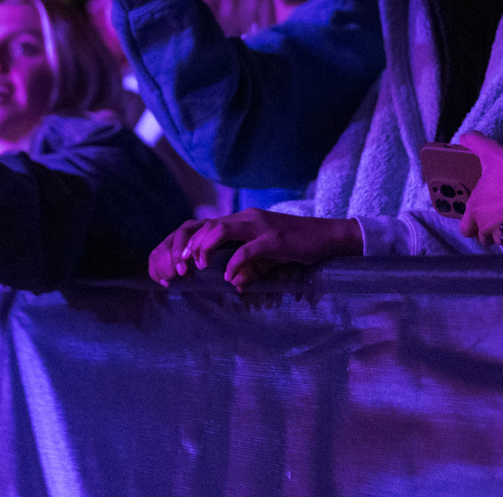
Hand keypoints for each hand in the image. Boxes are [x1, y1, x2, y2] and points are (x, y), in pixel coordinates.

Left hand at [147, 208, 362, 289]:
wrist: (328, 237)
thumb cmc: (297, 246)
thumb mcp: (268, 258)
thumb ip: (250, 268)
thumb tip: (235, 284)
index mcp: (241, 221)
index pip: (203, 226)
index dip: (184, 243)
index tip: (174, 265)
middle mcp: (246, 219)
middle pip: (206, 224)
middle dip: (186, 246)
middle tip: (177, 268)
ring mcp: (260, 226)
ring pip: (221, 229)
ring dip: (204, 248)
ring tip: (195, 266)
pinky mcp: (276, 239)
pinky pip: (249, 248)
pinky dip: (235, 262)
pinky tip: (228, 277)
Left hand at [458, 132, 502, 243]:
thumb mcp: (494, 153)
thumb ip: (477, 144)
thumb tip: (464, 136)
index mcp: (475, 209)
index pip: (466, 228)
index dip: (471, 224)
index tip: (479, 216)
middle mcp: (486, 226)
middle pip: (482, 238)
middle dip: (487, 232)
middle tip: (496, 219)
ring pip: (500, 240)